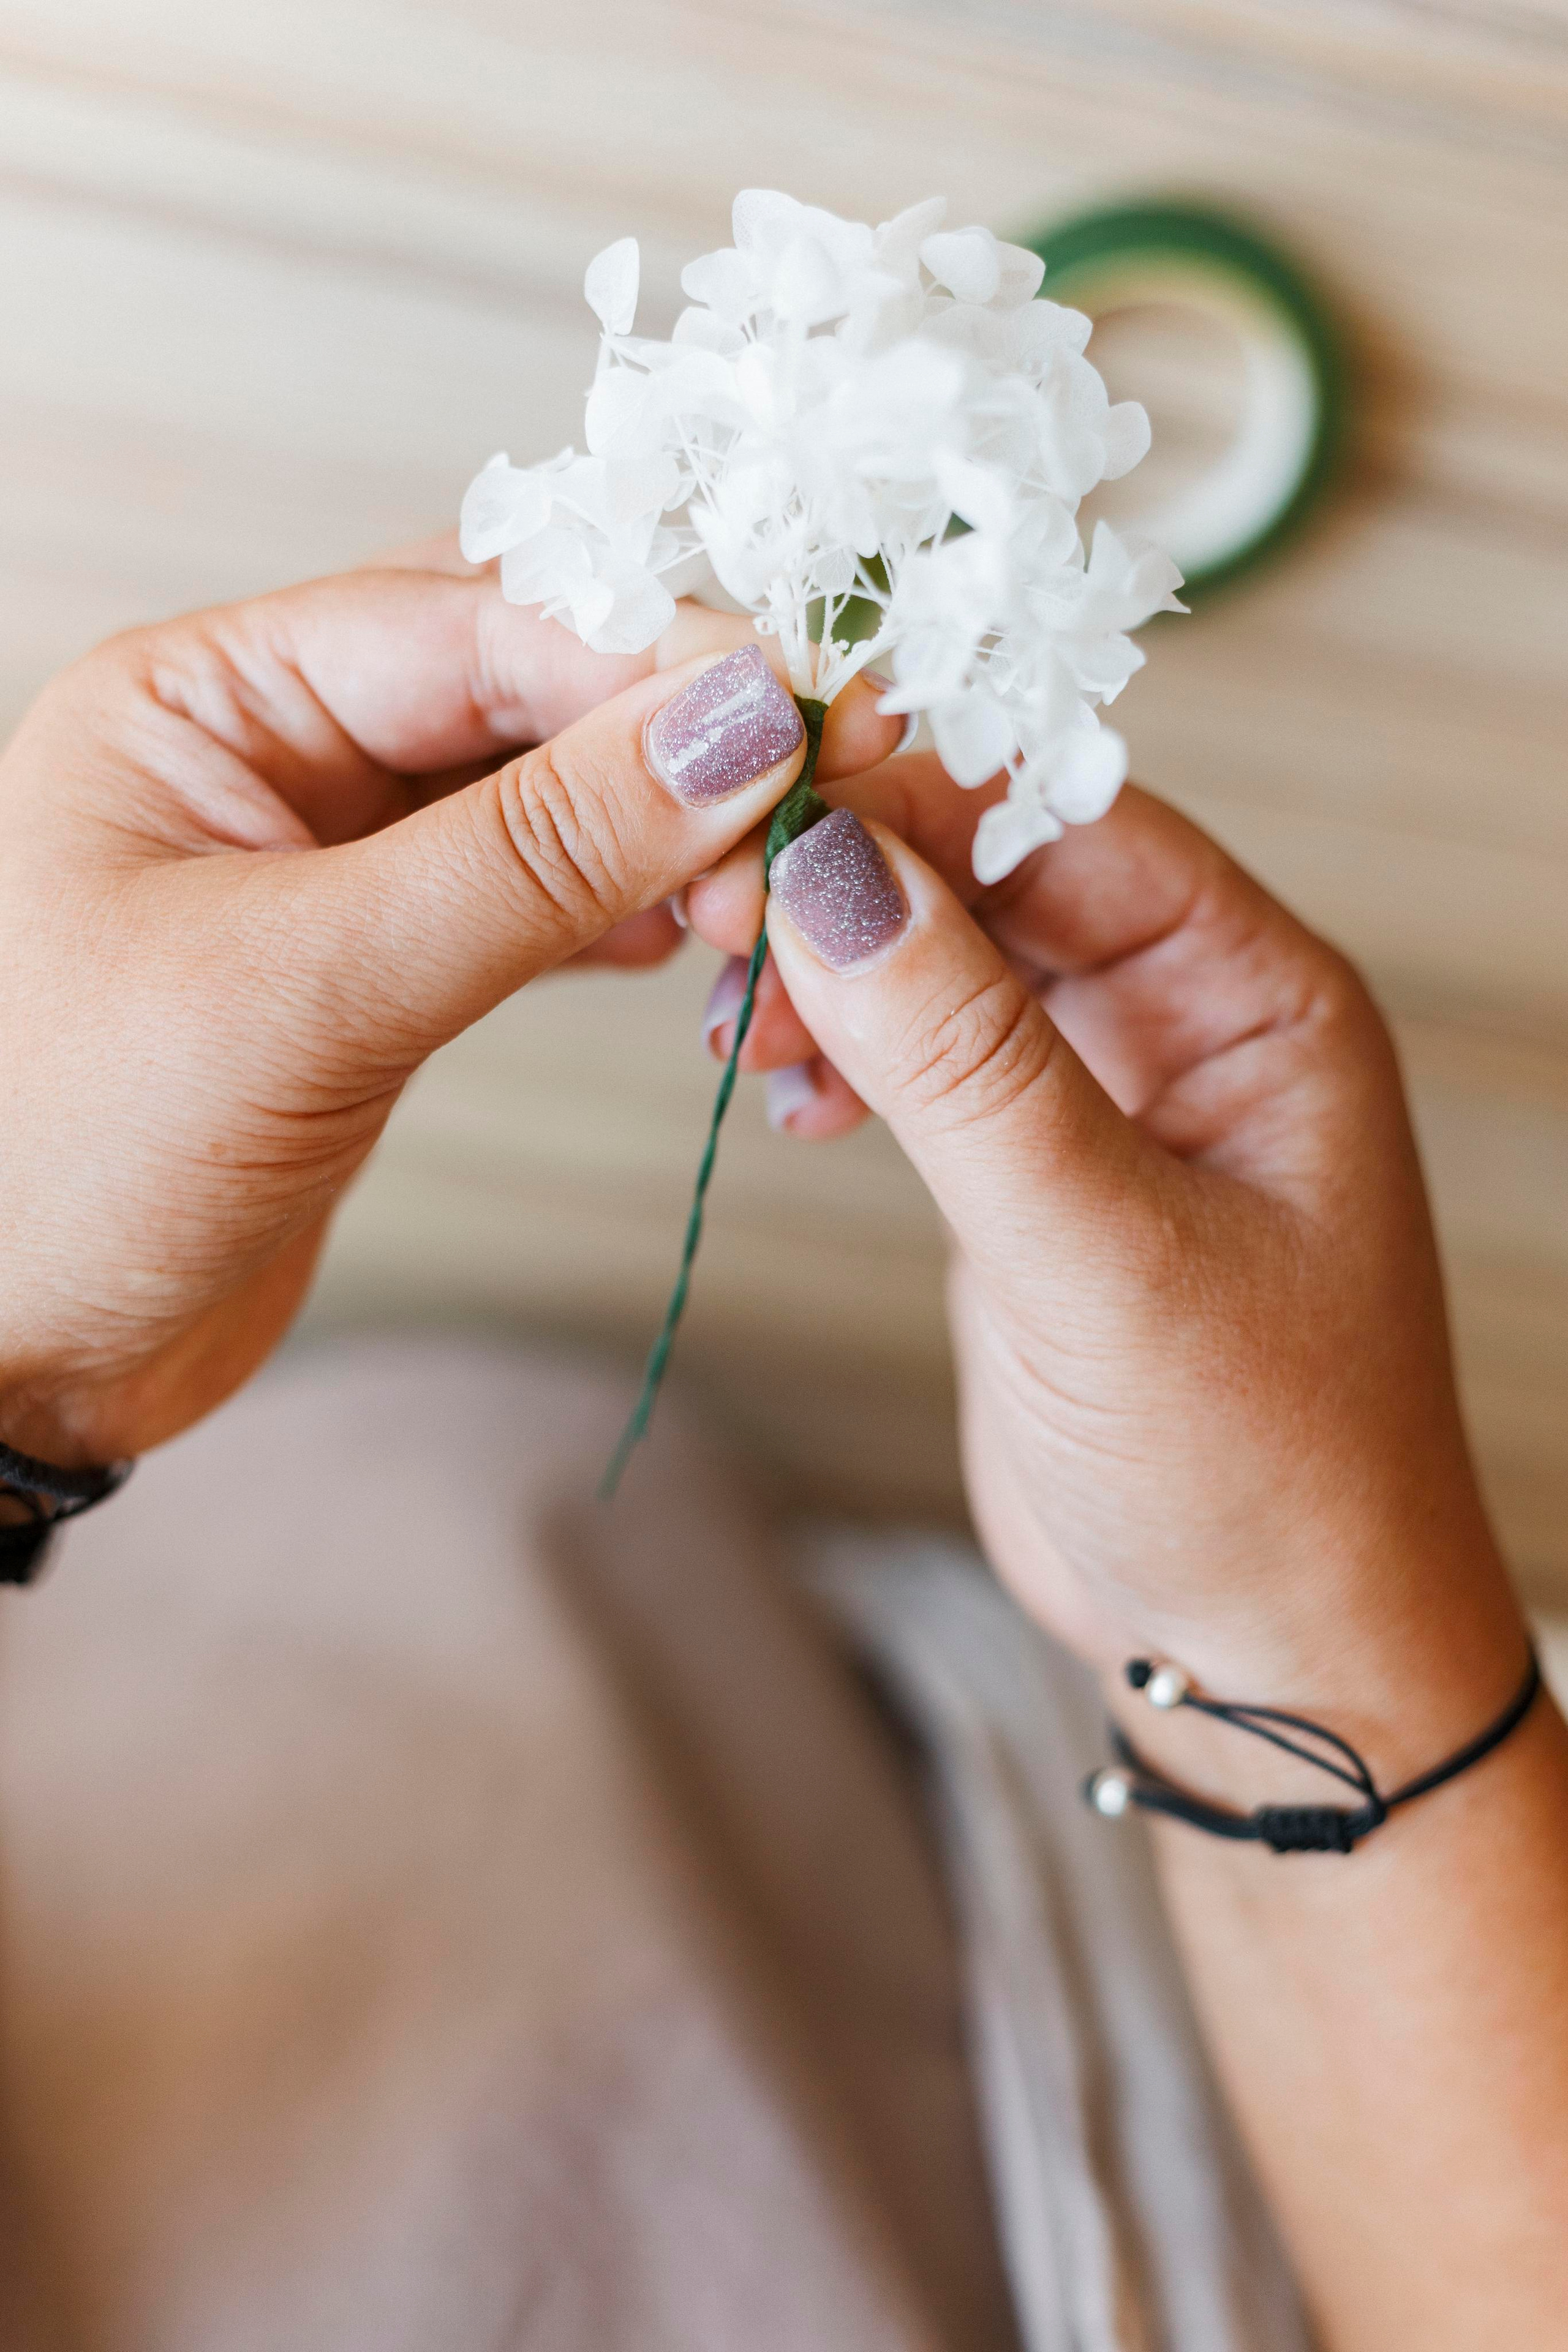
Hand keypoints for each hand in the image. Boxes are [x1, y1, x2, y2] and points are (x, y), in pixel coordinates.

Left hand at [0, 557, 894, 1466]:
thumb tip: (737, 731)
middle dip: (673, 731)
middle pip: (523, 680)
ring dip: (669, 830)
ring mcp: (333, 859)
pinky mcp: (384, 965)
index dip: (649, 655)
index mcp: (204, 696)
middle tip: (822, 788)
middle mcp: (270, 750)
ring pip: (548, 792)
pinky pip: (539, 895)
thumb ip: (532, 857)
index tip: (802, 709)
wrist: (18, 1363)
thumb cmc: (71, 1167)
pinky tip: (700, 939)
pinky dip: (629, 911)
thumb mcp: (309, 991)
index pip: (471, 619)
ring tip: (770, 891)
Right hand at [689, 760, 1527, 1767]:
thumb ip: (967, 1062)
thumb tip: (831, 874)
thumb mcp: (1104, 1253)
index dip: (913, 803)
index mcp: (1256, 998)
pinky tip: (785, 1098)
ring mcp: (1106, 1100)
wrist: (1268, 1656)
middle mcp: (1188, 1023)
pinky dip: (843, 1061)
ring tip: (737, 1031)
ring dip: (832, 977)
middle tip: (716, 922)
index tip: (765, 812)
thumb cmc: (1258, 1468)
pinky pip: (924, 1066)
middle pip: (994, 880)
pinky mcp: (1034, 1180)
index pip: (1067, 824)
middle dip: (854, 888)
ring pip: (944, 969)